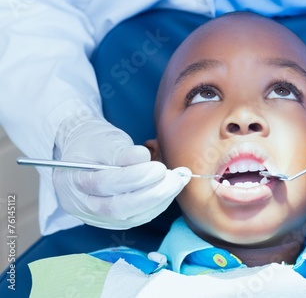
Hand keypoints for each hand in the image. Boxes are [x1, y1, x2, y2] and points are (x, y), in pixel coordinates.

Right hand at [53, 116, 190, 228]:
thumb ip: (121, 151)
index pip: (105, 185)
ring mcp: (99, 217)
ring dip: (160, 200)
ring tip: (178, 181)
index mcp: (72, 181)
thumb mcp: (104, 140)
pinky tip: (171, 190)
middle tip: (176, 178)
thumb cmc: (93, 143)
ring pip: (132, 217)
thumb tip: (143, 157)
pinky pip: (139, 218)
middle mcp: (83, 205)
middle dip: (153, 194)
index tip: (159, 168)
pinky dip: (159, 205)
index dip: (135, 178)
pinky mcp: (115, 221)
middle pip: (118, 208)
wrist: (85, 154)